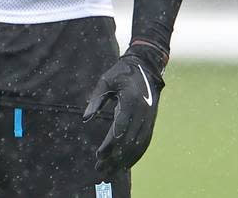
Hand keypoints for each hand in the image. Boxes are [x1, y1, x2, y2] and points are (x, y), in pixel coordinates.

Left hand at [82, 43, 165, 176]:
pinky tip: (127, 164)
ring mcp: (149, 117)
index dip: (110, 143)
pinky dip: (137, 154)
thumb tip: (85, 118)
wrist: (146, 66)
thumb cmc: (123, 71)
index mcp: (131, 100)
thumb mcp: (107, 80)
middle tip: (100, 168)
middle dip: (115, 157)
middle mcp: (142, 111)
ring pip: (139, 144)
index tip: (99, 154)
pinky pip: (145, 141)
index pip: (120, 127)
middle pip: (129, 140)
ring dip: (125, 159)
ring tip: (111, 171)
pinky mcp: (151, 120)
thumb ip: (96, 99)